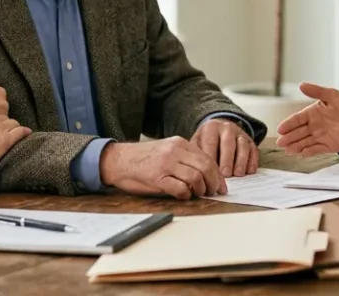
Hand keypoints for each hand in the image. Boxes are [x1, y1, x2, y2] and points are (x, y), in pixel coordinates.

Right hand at [98, 137, 226, 199]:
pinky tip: (183, 195)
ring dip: (201, 189)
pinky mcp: (157, 178)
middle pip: (205, 167)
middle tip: (214, 192)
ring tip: (198, 194)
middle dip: (214, 183)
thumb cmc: (143, 159)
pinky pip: (180, 188)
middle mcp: (174, 151)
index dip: (217, 174)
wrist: (118, 160)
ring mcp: (165, 164)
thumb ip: (184, 158)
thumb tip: (206, 175)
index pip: (207, 158)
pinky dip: (186, 195)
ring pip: (196, 177)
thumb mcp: (166, 150)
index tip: (220, 186)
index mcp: (179, 143)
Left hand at [191, 118, 257, 177]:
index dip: (211, 158)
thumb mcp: (197, 143)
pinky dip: (252, 161)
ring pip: (243, 146)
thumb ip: (197, 154)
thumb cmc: (205, 141)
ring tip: (238, 174)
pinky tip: (249, 172)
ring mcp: (240, 133)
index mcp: (211, 128)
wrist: (219, 129)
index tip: (210, 172)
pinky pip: (253, 150)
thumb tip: (198, 173)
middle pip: (228, 144)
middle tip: (226, 175)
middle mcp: (227, 128)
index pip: (211, 142)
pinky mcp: (250, 141)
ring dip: (241, 161)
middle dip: (227, 160)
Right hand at [274, 82, 338, 155]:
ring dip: (295, 146)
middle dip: (288, 138)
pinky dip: (308, 152)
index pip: (297, 119)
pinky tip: (300, 154)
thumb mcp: (332, 95)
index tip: (280, 129)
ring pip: (304, 142)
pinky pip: (315, 149)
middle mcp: (314, 126)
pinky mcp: (327, 146)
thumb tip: (301, 85)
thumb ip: (316, 91)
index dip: (288, 124)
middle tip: (280, 142)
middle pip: (298, 132)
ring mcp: (320, 136)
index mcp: (312, 113)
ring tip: (287, 150)